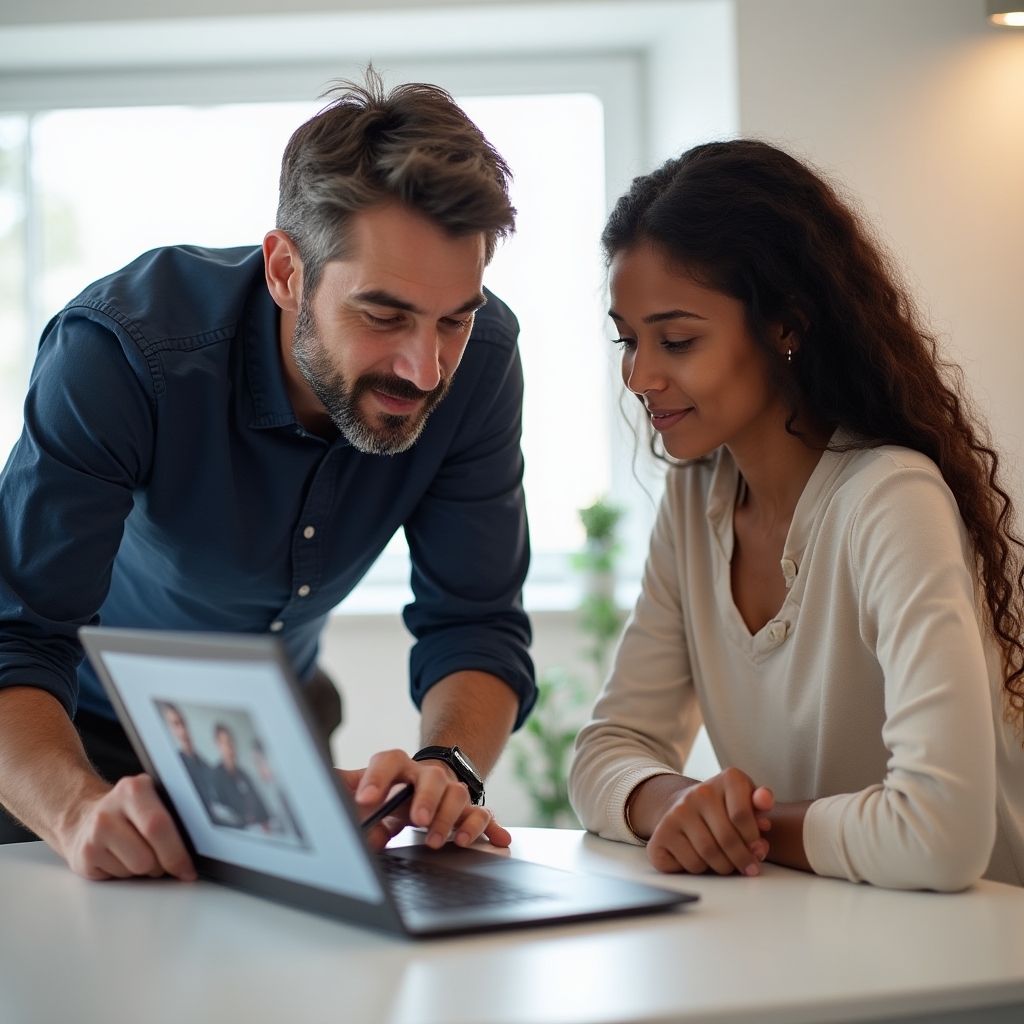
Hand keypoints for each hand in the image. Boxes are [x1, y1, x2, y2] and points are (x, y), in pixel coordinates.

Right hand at [58, 774, 196, 881]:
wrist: (84, 818)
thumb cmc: (129, 813)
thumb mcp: (151, 800)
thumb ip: (173, 812)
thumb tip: (202, 840)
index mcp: (135, 788)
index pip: (160, 825)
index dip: (178, 852)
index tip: (189, 867)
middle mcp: (110, 809)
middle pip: (148, 853)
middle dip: (167, 865)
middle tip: (175, 867)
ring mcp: (94, 833)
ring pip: (136, 869)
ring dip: (146, 869)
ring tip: (141, 853)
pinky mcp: (83, 856)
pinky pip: (119, 878)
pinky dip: (127, 874)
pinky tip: (122, 858)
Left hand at [339, 749, 511, 851]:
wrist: (420, 786)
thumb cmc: (388, 795)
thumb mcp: (365, 796)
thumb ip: (352, 804)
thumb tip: (355, 823)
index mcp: (399, 768)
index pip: (388, 761)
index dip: (377, 778)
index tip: (364, 800)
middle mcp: (427, 777)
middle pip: (432, 778)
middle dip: (426, 799)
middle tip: (417, 820)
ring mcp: (450, 791)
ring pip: (459, 794)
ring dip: (450, 818)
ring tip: (437, 842)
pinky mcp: (467, 811)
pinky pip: (482, 814)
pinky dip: (488, 828)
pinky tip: (499, 841)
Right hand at [643, 767, 773, 876]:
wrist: (683, 808)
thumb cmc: (724, 809)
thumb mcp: (747, 799)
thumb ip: (761, 800)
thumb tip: (764, 801)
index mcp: (727, 779)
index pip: (742, 816)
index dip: (753, 840)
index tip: (757, 848)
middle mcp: (699, 791)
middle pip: (727, 838)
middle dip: (742, 859)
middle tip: (749, 867)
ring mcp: (677, 812)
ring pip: (709, 854)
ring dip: (724, 867)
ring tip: (728, 864)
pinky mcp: (661, 834)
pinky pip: (690, 863)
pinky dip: (701, 869)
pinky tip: (703, 859)